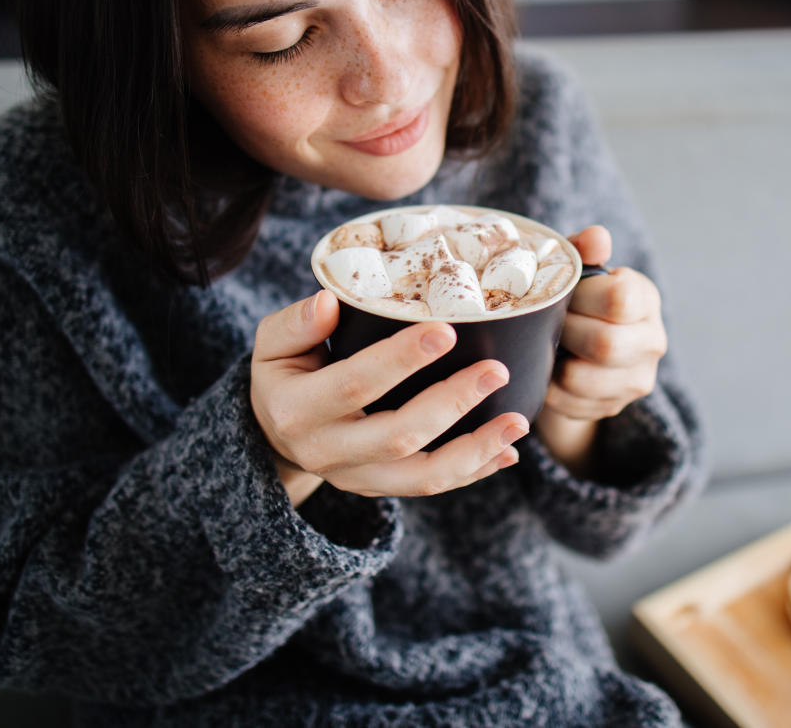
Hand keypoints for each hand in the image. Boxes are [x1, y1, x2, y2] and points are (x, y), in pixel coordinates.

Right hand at [251, 290, 528, 503]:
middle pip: (398, 436)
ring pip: (423, 476)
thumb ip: (295, 325)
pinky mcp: (380, 489)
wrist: (274, 435)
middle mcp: (328, 452)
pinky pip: (431, 486)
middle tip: (496, 370)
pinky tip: (508, 452)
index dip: (401, 359)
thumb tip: (328, 303)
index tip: (446, 330)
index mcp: (298, 410)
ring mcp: (357, 477)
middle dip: (452, 403)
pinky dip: (474, 471)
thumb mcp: (272, 346)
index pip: (355, 383)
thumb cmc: (284, 375)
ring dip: (476, 450)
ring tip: (518, 421)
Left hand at [536, 226, 666, 473]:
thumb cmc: (575, 301)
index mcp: (644, 298)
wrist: (578, 351)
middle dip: (565, 332)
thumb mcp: (577, 271)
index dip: (581, 298)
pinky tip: (549, 370)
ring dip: (554, 362)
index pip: (619, 299)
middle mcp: (652, 341)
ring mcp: (637, 379)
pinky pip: (568, 403)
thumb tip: (597, 237)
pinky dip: (549, 387)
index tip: (564, 294)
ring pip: (582, 379)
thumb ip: (584, 250)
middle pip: (605, 344)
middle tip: (547, 324)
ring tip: (548, 346)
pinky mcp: (613, 407)